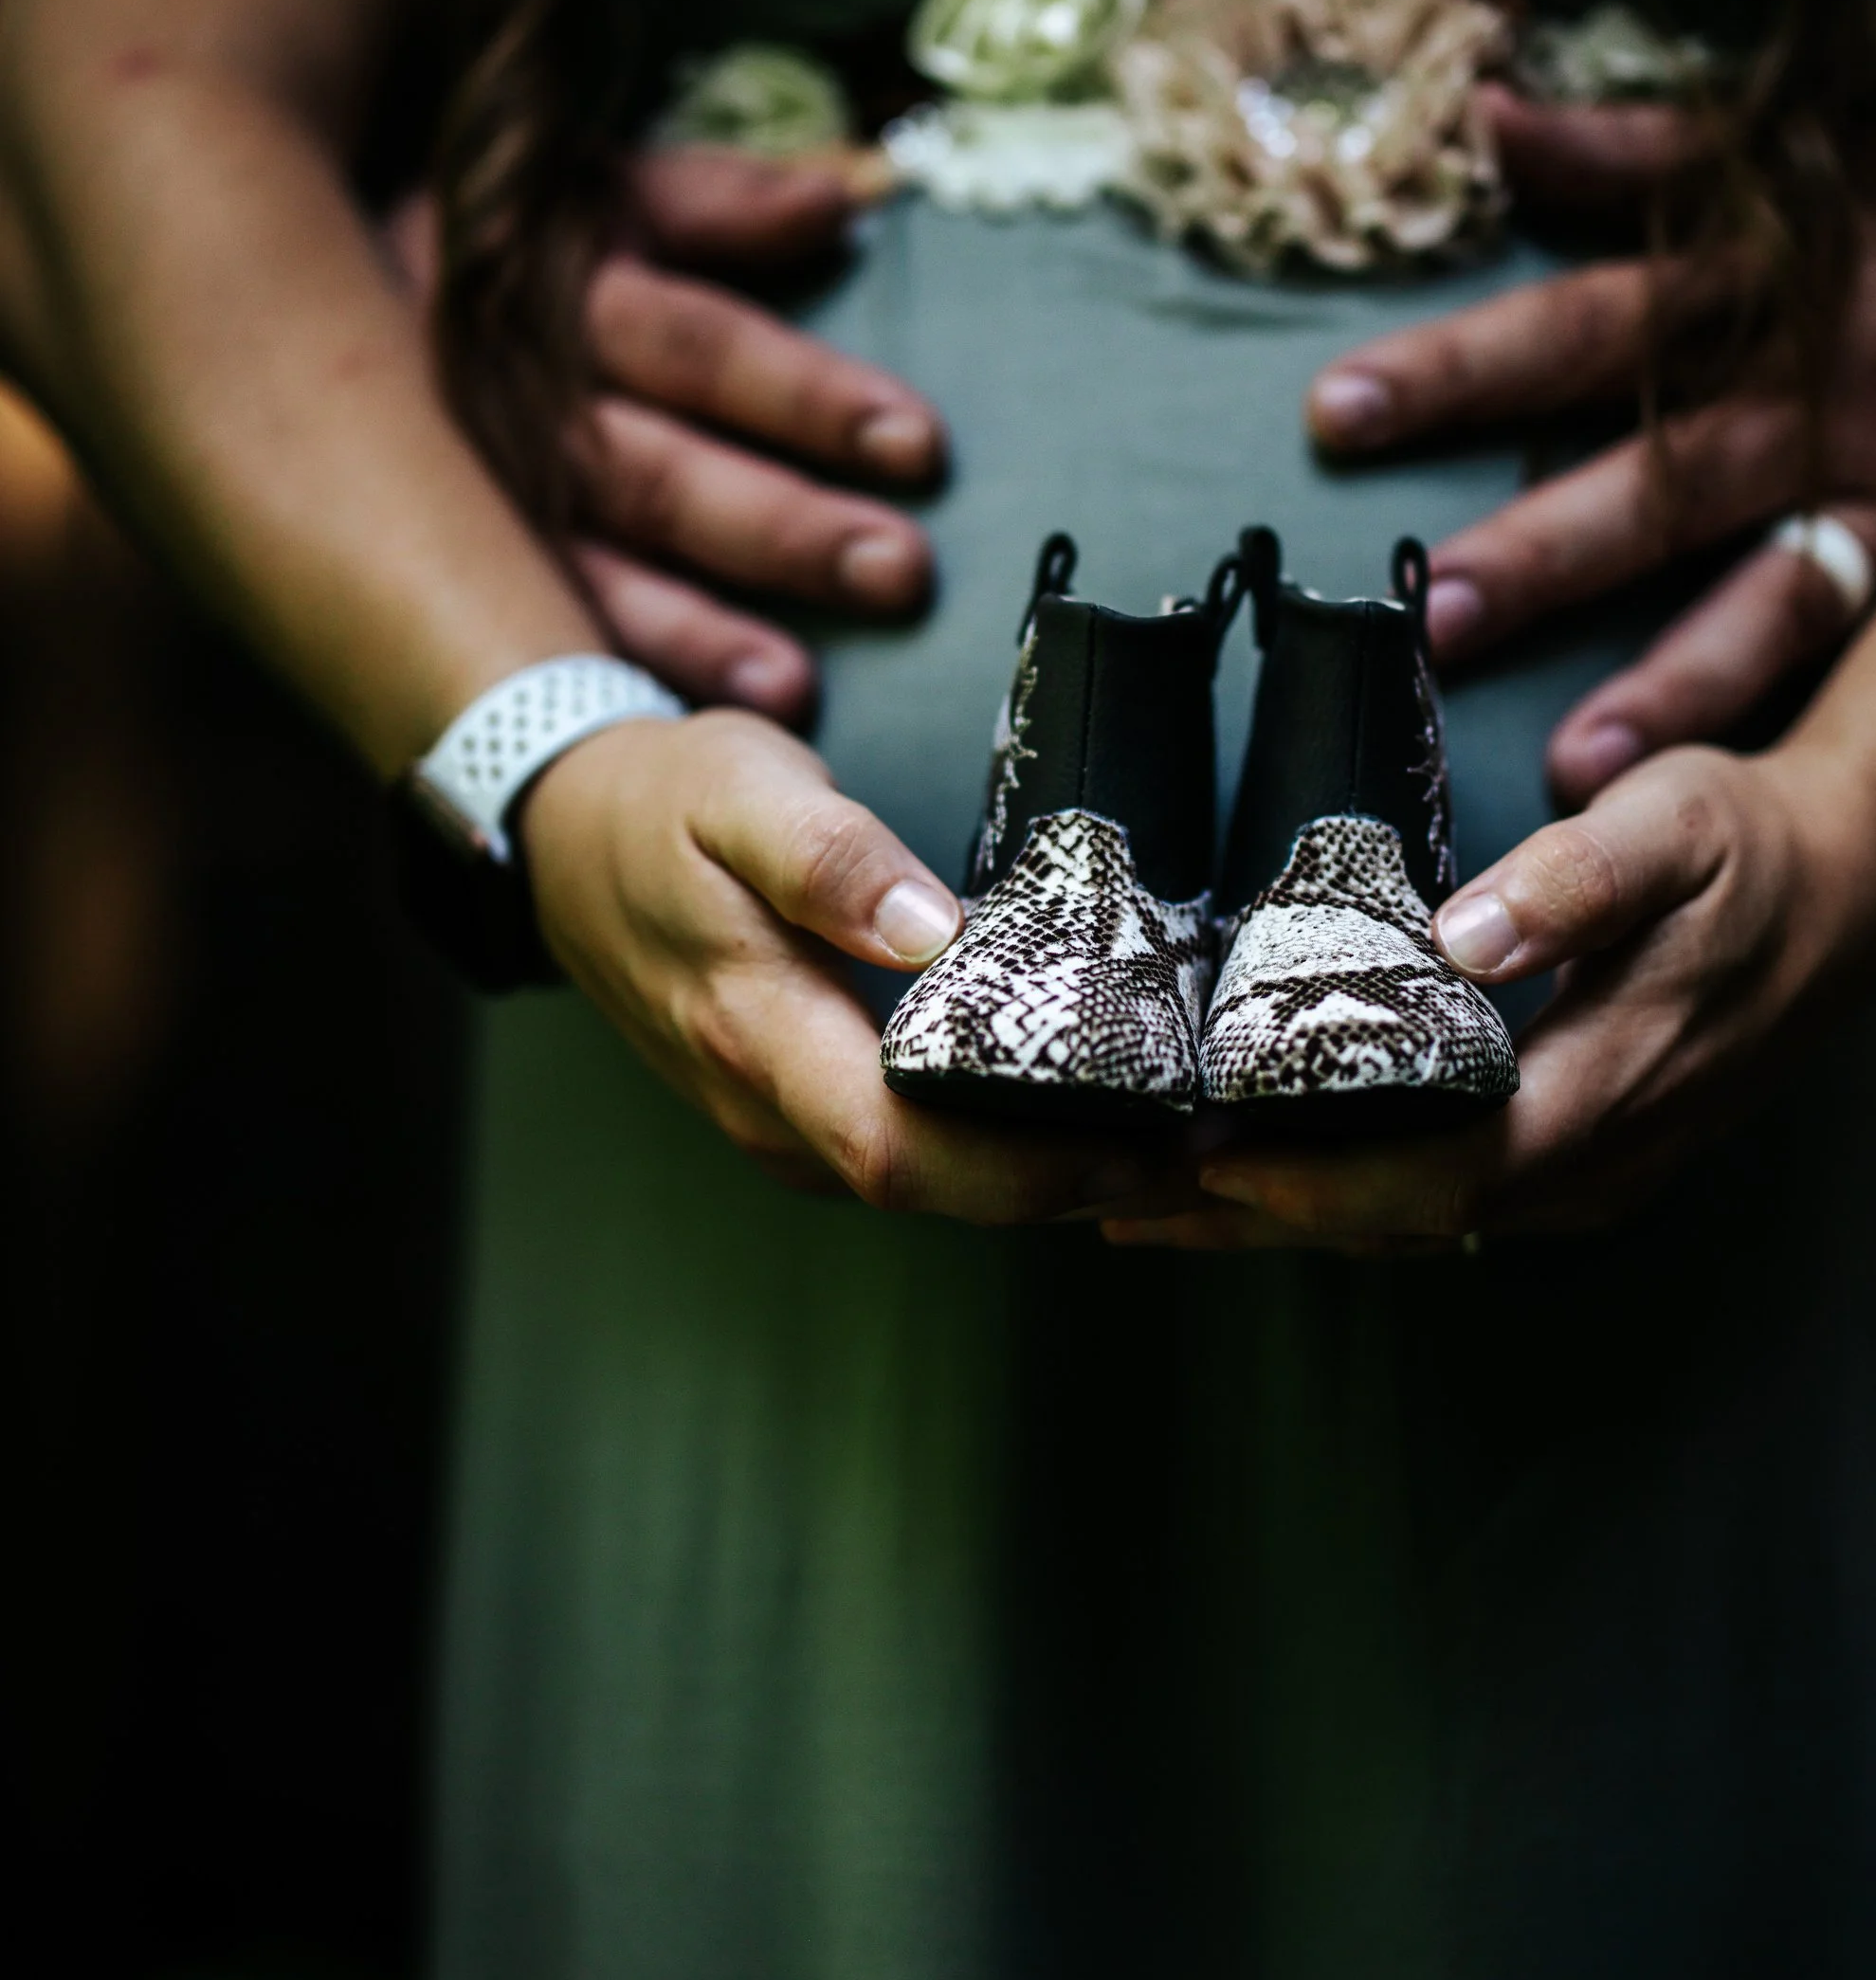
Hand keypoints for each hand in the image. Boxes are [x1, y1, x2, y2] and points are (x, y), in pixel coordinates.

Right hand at [388, 143, 944, 720]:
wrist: (270, 293)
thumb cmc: (492, 252)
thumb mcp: (591, 193)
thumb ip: (716, 200)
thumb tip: (841, 201)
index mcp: (556, 293)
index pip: (699, 346)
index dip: (804, 395)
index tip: (919, 445)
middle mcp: (509, 402)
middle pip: (655, 472)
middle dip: (779, 528)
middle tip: (898, 572)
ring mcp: (464, 502)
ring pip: (582, 574)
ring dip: (690, 634)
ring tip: (795, 695)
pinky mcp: (432, 575)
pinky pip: (518, 640)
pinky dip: (601, 683)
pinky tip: (670, 737)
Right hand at [519, 708, 1191, 1220]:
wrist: (561, 831)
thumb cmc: (660, 802)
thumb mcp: (741, 787)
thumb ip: (831, 857)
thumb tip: (932, 930)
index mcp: (758, 1034)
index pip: (907, 1151)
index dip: (1036, 1170)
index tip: (1156, 1143)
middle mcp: (768, 1108)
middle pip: (940, 1193)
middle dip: (1080, 1188)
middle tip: (1209, 1152)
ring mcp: (778, 1121)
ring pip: (930, 1187)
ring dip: (1051, 1179)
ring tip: (1177, 1142)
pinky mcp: (796, 1109)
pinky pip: (911, 1156)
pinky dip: (1002, 1150)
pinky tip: (1084, 1116)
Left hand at [1105, 738, 1875, 1252]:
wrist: (1846, 894)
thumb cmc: (1747, 849)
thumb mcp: (1675, 823)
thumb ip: (1576, 879)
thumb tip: (1469, 937)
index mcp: (1605, 1093)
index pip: (1439, 1173)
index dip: (1315, 1181)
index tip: (1201, 1162)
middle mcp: (1589, 1166)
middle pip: (1398, 1222)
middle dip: (1254, 1219)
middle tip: (1111, 1201)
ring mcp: (1583, 1178)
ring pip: (1410, 1227)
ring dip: (1280, 1223)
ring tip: (1137, 1208)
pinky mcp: (1569, 1164)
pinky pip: (1434, 1204)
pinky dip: (1337, 1198)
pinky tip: (1252, 1186)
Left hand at [1304, 61, 1875, 798]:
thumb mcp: (1765, 135)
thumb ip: (1615, 144)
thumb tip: (1479, 113)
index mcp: (1751, 276)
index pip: (1581, 324)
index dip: (1465, 367)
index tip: (1336, 414)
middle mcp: (1810, 390)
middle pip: (1660, 472)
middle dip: (1549, 550)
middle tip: (1433, 615)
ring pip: (1762, 588)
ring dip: (1667, 681)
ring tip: (1569, 766)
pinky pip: (1843, 644)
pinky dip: (1767, 713)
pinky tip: (1695, 795)